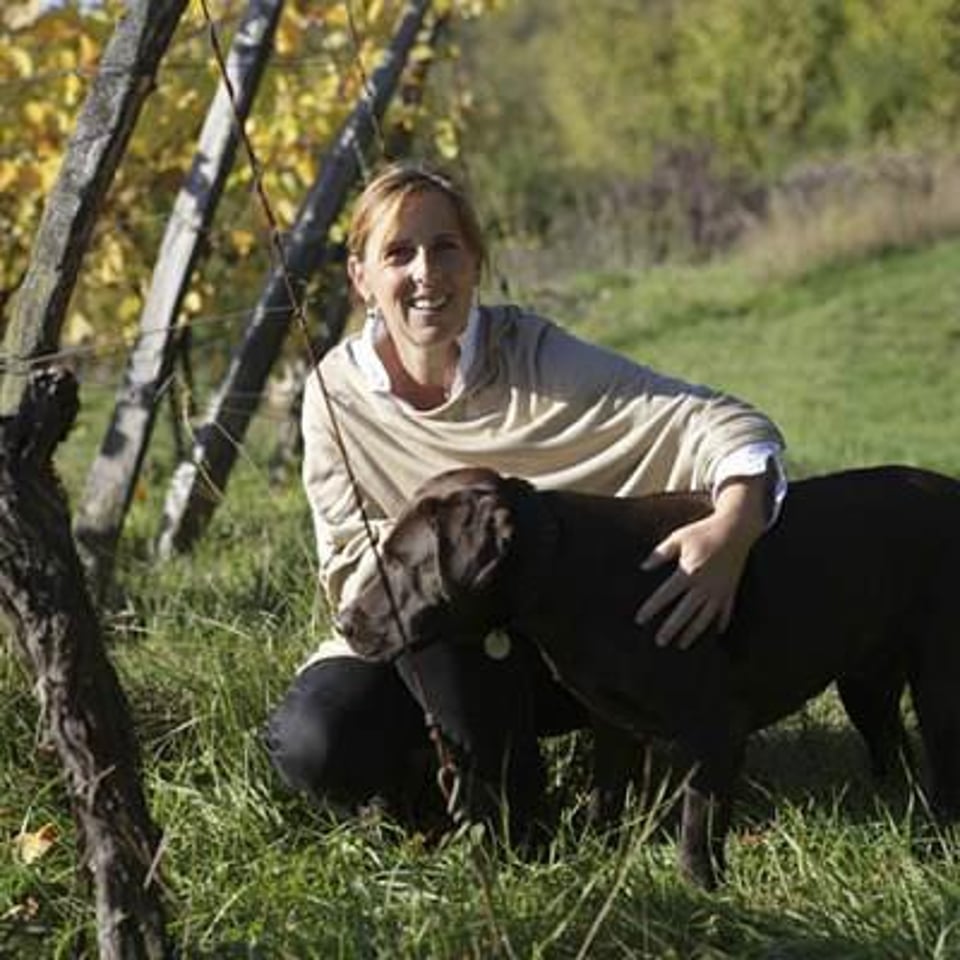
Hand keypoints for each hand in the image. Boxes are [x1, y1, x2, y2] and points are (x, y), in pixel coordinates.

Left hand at [634, 477, 768, 648]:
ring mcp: (720, 590)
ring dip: (693, 633)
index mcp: (689, 571)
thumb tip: (643, 566)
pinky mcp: (731, 590)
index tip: (640, 619)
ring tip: (681, 644)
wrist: (736, 529)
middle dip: (671, 629)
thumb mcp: (678, 537)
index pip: (666, 595)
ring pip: (705, 617)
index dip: (651, 608)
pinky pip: (726, 611)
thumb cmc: (703, 532)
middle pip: (685, 612)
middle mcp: (704, 585)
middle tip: (659, 642)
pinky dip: (721, 623)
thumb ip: (660, 553)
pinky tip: (715, 634)